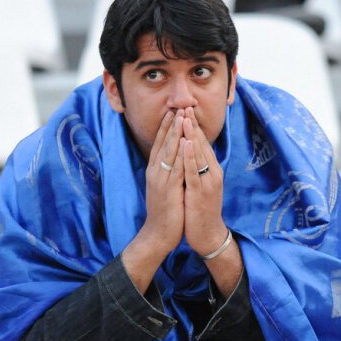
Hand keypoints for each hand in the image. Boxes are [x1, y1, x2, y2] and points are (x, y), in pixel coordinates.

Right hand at [134, 110, 185, 261]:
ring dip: (176, 133)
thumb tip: (173, 160)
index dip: (167, 128)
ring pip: (169, 152)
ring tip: (181, 116)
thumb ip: (167, 173)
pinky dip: (180, 153)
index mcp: (155, 172)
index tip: (173, 112)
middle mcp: (156, 172)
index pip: (160, 144)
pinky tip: (185, 141)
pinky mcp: (169, 190)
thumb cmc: (164, 213)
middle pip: (164, 143)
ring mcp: (161, 180)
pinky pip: (176, 168)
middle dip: (171, 124)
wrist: (158, 234)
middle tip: (178, 106)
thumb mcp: (164, 188)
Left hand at [179, 107, 227, 256]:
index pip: (202, 143)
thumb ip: (198, 168)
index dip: (194, 126)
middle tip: (185, 106)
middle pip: (202, 144)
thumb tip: (191, 152)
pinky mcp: (200, 192)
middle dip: (192, 125)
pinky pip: (194, 170)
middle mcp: (212, 172)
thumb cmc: (201, 209)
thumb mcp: (201, 184)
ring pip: (199, 154)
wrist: (208, 233)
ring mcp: (207, 181)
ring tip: (185, 119)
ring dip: (192, 135)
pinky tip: (186, 143)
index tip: (186, 110)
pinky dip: (190, 156)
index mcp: (212, 169)